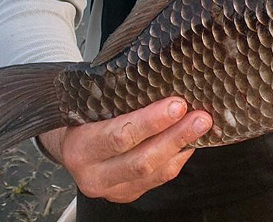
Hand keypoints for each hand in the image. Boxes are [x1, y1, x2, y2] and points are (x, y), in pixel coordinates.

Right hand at [38, 97, 212, 202]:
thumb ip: (119, 98)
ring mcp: (112, 189)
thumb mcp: (91, 104)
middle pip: (141, 159)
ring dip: (183, 147)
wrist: (70, 145)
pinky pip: (159, 178)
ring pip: (155, 172)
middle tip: (200, 117)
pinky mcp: (127, 194)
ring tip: (203, 126)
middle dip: (175, 136)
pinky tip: (191, 141)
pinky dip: (179, 158)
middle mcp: (93, 174)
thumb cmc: (84, 117)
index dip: (151, 122)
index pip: (119, 136)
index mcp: (80, 147)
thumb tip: (163, 77)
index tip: (177, 105)